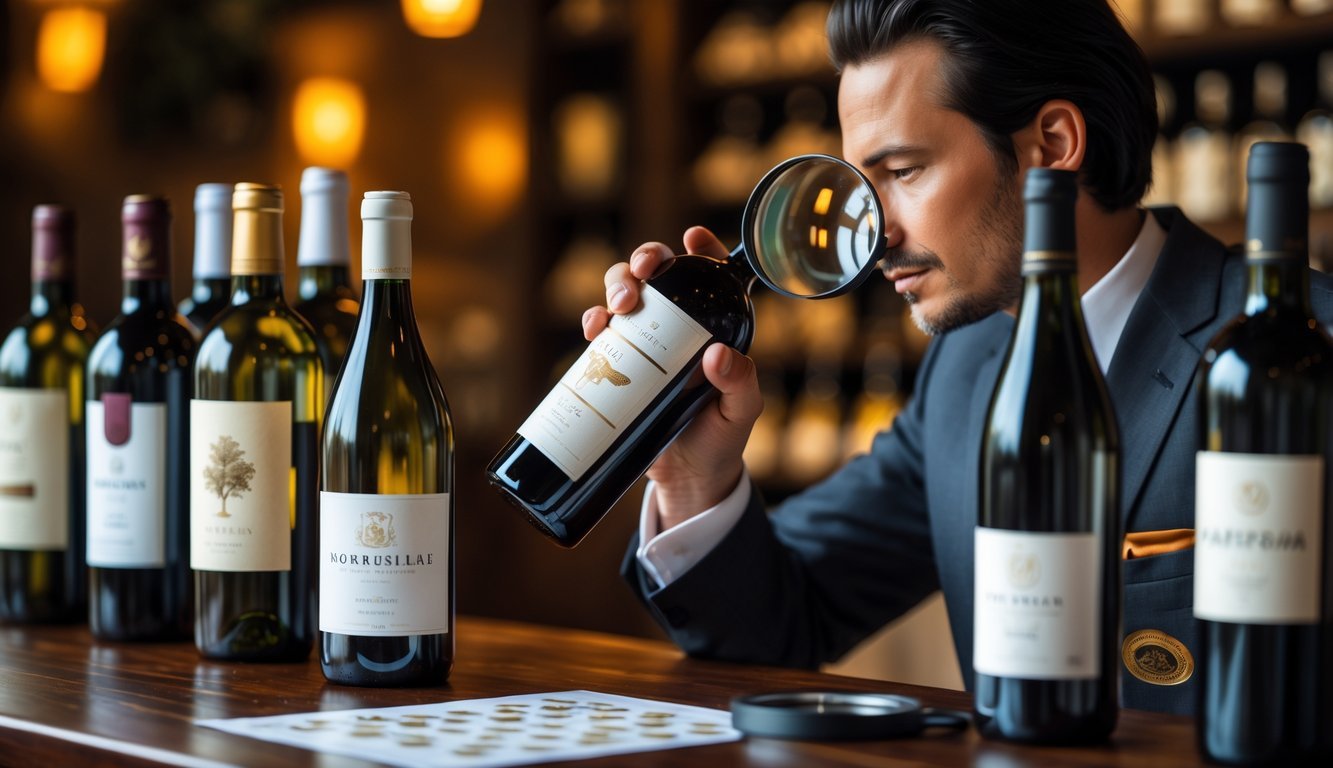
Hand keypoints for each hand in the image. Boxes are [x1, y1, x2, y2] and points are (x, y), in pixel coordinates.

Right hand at [581, 226, 762, 530]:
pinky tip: (595, 329)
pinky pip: (601, 328)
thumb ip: (739, 383)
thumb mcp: (740, 412)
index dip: (703, 248)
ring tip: (618, 307)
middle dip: (646, 259)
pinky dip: (593, 319)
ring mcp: (644, 340)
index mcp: (715, 325)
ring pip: (625, 291)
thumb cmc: (721, 440)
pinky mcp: (618, 362)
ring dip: (617, 284)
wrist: (686, 478)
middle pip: (659, 272)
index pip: (711, 275)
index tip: (692, 237)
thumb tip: (717, 355)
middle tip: (643, 274)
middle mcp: (678, 324)